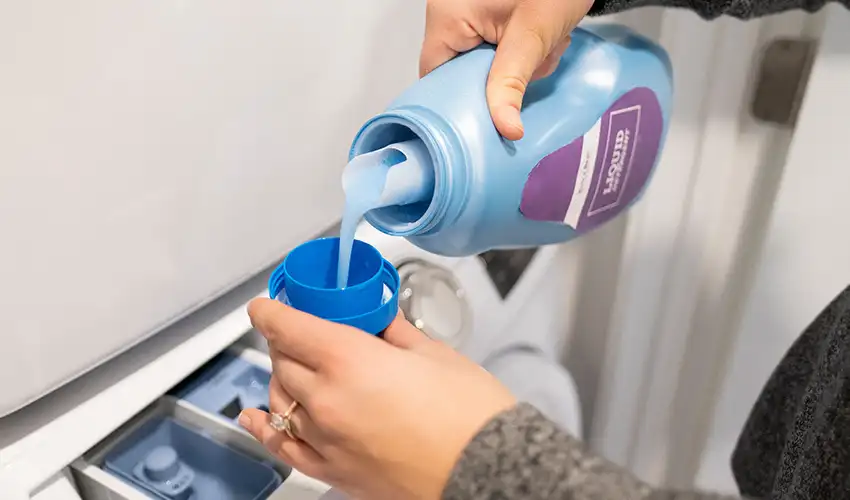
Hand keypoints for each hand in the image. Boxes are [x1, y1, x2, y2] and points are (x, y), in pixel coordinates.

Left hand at [239, 299, 516, 499]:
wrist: (488, 473)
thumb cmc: (470, 416)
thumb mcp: (434, 354)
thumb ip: (395, 333)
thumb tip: (380, 320)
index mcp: (350, 360)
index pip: (288, 327)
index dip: (270, 312)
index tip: (265, 306)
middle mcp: (327, 400)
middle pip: (282, 361)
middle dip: (285, 341)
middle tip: (301, 332)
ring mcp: (326, 439)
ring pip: (279, 399)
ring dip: (282, 378)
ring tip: (294, 367)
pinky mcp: (334, 471)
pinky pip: (283, 447)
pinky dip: (265, 429)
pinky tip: (256, 418)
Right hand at [420, 0, 593, 139]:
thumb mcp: (532, 37)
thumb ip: (512, 83)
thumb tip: (505, 128)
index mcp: (446, 17)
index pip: (434, 76)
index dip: (458, 101)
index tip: (486, 118)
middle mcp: (450, 14)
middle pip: (461, 71)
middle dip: (502, 78)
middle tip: (534, 65)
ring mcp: (469, 14)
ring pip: (484, 63)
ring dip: (518, 66)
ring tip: (545, 48)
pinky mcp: (488, 15)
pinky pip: (495, 48)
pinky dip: (521, 52)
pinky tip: (543, 42)